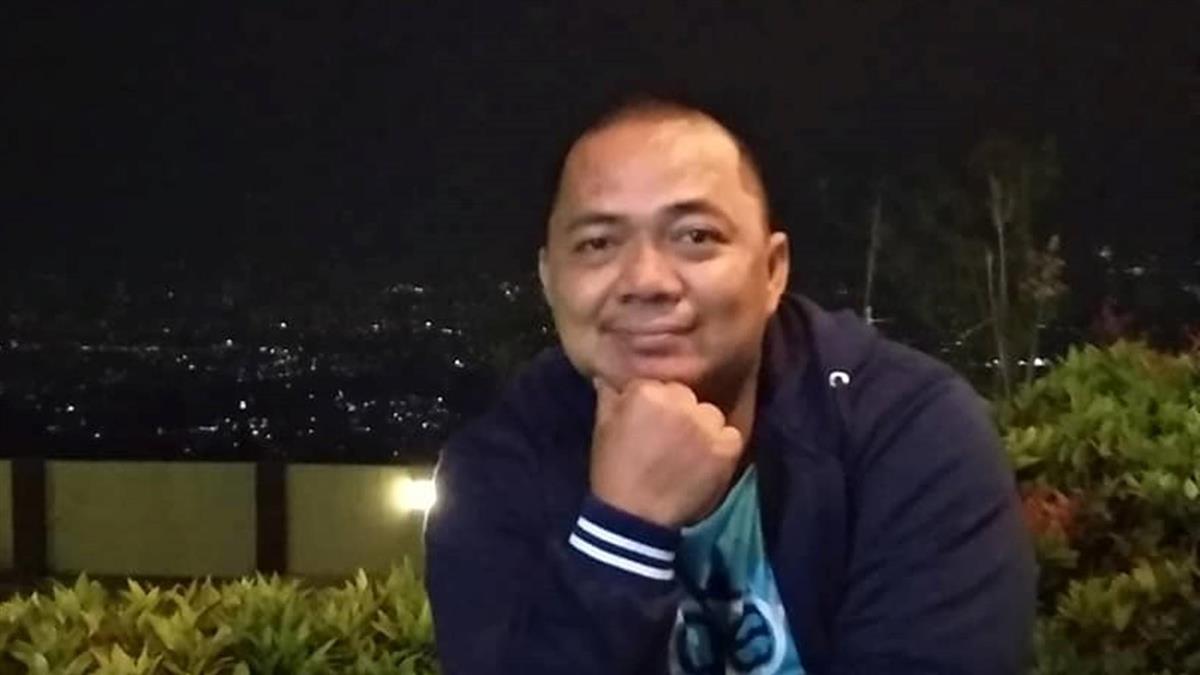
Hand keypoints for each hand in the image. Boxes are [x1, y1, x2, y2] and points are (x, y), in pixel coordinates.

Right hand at [590, 378, 744, 527]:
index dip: (656, 405)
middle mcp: (679, 403)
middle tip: (668, 440)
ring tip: (687, 453)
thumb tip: (608, 373)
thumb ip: (609, 394)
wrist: (635, 517)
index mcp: (647, 392)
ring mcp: (705, 425)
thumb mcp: (603, 426)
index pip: (660, 386)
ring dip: (702, 429)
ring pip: (711, 415)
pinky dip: (722, 448)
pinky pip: (730, 436)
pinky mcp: (726, 448)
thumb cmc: (614, 470)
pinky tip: (704, 464)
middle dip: (680, 413)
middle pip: (687, 397)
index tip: (649, 425)